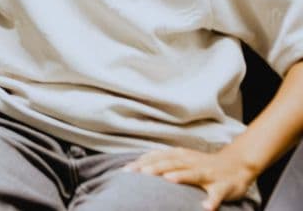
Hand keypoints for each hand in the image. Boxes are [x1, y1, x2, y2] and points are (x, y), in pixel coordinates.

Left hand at [124, 145, 257, 210]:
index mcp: (180, 156)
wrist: (237, 164)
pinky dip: (212, 201)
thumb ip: (161, 160)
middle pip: (171, 164)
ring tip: (168, 180)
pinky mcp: (223, 186)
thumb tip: (136, 164)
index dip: (141, 163)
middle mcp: (192, 162)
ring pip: (193, 174)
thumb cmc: (202, 163)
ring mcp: (208, 174)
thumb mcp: (181, 158)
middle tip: (139, 173)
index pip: (157, 157)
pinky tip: (206, 208)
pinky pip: (217, 194)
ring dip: (181, 176)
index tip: (125, 170)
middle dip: (155, 167)